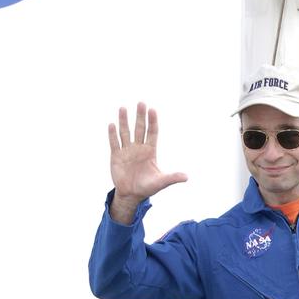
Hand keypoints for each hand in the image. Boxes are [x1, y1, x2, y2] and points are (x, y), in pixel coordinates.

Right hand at [108, 103, 186, 222]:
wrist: (131, 195)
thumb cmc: (147, 187)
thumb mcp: (161, 182)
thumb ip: (172, 178)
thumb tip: (187, 177)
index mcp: (150, 151)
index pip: (152, 132)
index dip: (152, 121)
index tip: (152, 110)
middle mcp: (138, 148)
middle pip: (139, 129)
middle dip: (140, 116)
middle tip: (141, 103)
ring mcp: (127, 151)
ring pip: (125, 132)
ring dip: (124, 121)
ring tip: (123, 108)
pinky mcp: (116, 156)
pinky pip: (114, 143)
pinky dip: (113, 134)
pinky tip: (112, 125)